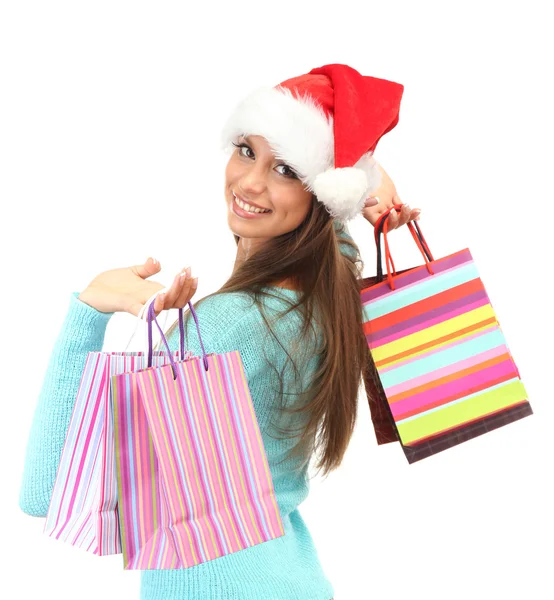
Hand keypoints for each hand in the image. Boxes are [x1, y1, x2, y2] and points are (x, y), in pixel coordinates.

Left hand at [77, 257, 198, 317]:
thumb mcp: (133, 272)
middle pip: (177, 300)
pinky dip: (155, 307)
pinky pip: (146, 313)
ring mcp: (142, 304)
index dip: (188, 285)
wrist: (92, 292)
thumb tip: (157, 261)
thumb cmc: (111, 285)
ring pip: (166, 305)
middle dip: (185, 286)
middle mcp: (151, 300)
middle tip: (186, 272)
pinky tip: (160, 296)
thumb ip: (147, 268)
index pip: (179, 294)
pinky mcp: (129, 307)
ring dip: (175, 292)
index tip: (190, 270)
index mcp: (154, 292)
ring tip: (179, 278)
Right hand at [361, 162, 420, 229]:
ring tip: (416, 211)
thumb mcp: (362, 187)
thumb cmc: (360, 175)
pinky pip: (400, 205)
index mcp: (368, 210)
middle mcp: (377, 209)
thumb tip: (373, 202)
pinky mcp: (391, 195)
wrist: (364, 163)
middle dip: (401, 218)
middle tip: (406, 208)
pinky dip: (409, 210)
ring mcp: (385, 203)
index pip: (379, 224)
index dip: (387, 222)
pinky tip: (417, 211)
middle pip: (391, 222)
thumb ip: (368, 196)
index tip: (392, 213)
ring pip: (398, 215)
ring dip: (408, 215)